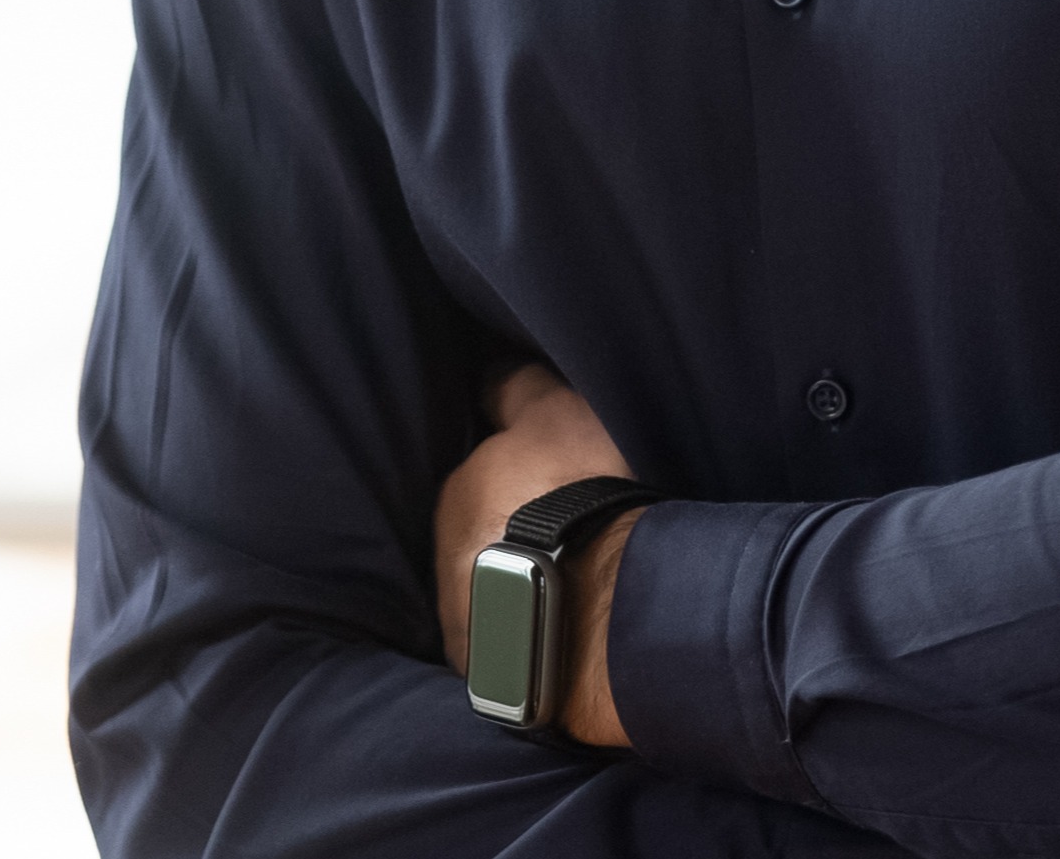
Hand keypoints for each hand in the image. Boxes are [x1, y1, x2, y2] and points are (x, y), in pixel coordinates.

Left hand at [432, 361, 639, 746]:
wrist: (612, 603)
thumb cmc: (586, 492)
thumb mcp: (554, 410)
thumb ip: (517, 392)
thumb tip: (491, 377)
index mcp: (457, 493)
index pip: (478, 478)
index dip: (515, 479)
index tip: (549, 483)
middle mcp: (446, 562)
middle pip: (483, 543)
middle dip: (513, 539)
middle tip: (570, 536)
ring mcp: (468, 628)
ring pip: (495, 600)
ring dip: (523, 593)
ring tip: (578, 591)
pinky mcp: (498, 681)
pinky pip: (520, 650)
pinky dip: (539, 640)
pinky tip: (574, 636)